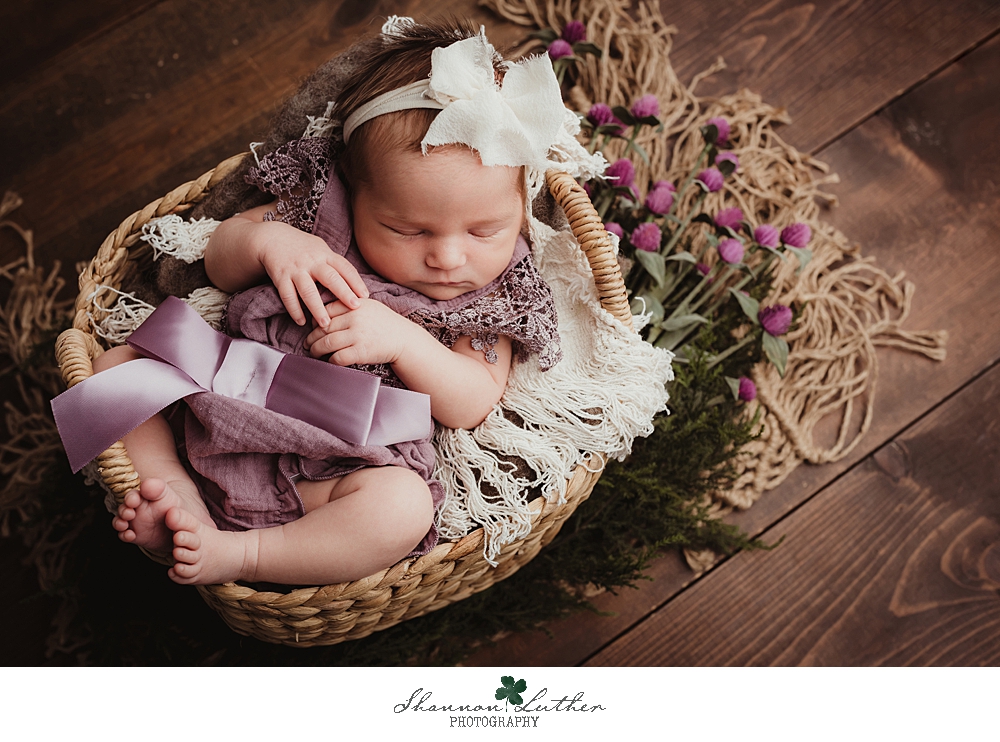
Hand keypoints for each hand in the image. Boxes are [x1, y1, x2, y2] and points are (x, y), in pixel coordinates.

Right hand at [255, 222, 369, 327]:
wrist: (272, 237)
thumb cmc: (302, 247)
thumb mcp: (321, 249)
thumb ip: (335, 264)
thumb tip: (355, 285)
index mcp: (325, 254)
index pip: (345, 267)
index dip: (356, 281)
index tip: (366, 296)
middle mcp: (312, 261)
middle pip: (330, 278)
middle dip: (343, 293)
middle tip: (354, 307)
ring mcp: (296, 269)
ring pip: (308, 290)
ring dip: (317, 308)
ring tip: (326, 324)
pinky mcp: (280, 277)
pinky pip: (287, 295)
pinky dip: (294, 310)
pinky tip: (301, 322)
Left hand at [303, 299, 416, 366]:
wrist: (406, 341)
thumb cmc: (387, 325)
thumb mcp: (371, 307)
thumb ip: (351, 306)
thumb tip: (326, 311)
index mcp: (357, 305)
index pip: (328, 309)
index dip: (317, 319)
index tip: (314, 327)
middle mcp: (356, 318)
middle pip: (324, 327)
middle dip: (312, 336)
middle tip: (308, 342)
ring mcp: (358, 335)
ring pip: (326, 342)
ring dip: (316, 350)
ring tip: (313, 352)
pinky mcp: (361, 352)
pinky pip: (337, 357)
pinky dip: (330, 361)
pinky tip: (329, 361)